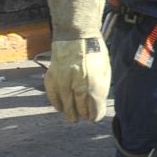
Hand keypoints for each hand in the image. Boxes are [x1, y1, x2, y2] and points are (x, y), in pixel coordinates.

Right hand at [43, 0, 110, 123]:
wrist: (76, 37)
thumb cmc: (94, 53)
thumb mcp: (104, 71)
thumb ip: (100, 88)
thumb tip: (97, 103)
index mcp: (95, 85)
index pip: (95, 109)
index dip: (95, 115)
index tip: (95, 118)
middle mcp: (78, 86)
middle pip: (81, 110)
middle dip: (84, 115)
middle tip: (84, 118)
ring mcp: (63, 83)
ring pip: (66, 106)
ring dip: (70, 114)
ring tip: (73, 118)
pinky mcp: (52, 79)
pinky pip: (53, 97)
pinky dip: (58, 105)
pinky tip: (62, 108)